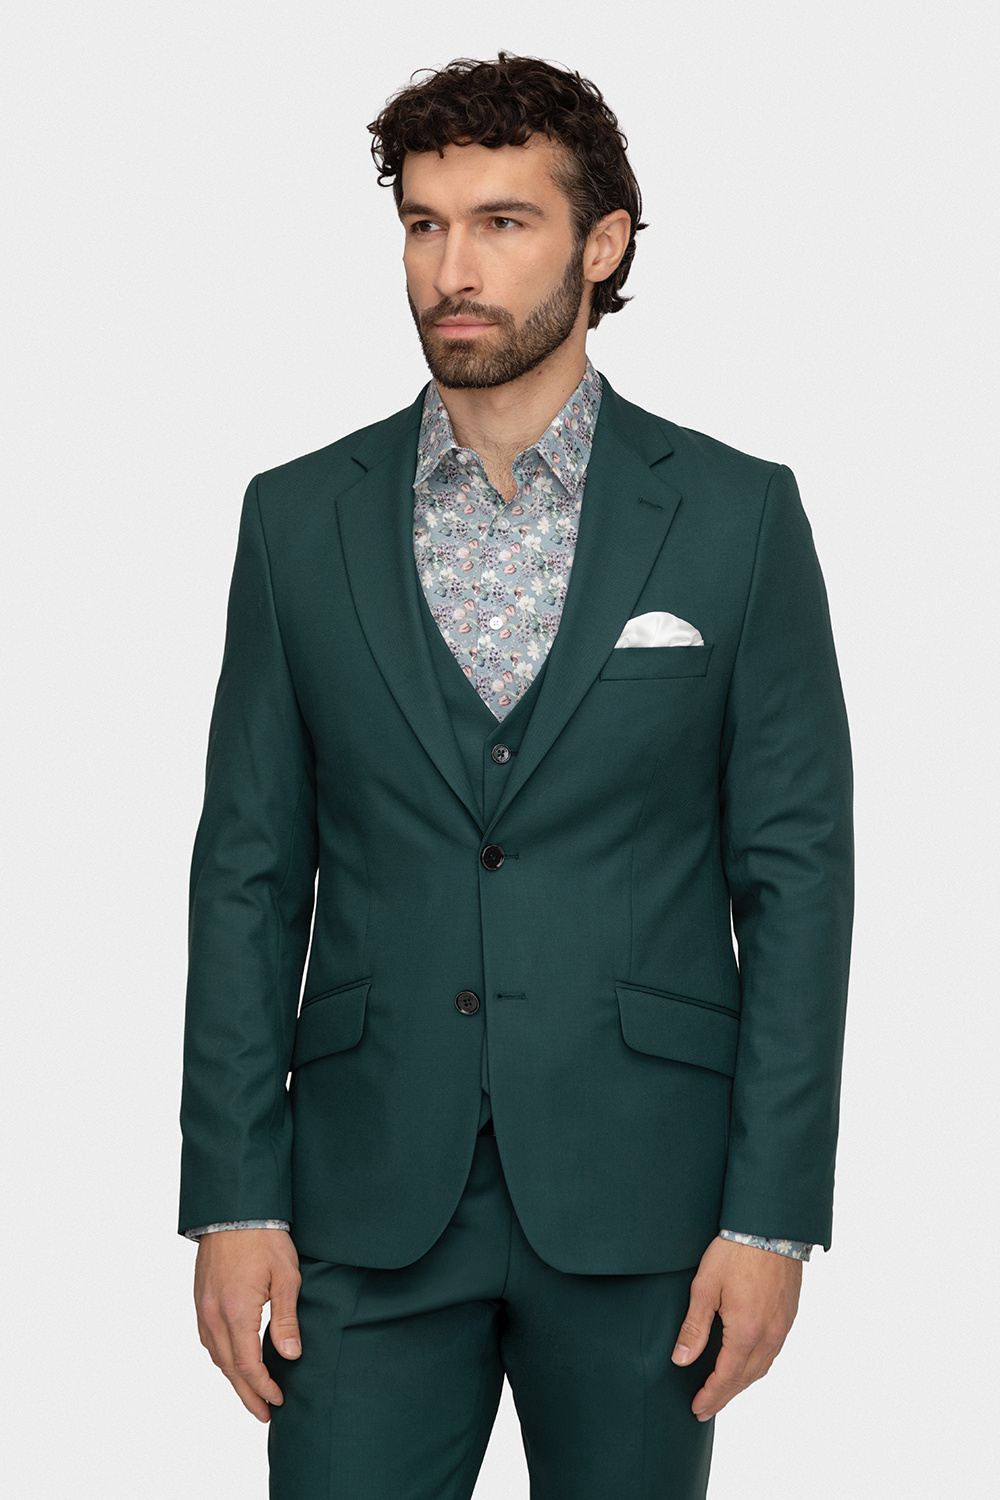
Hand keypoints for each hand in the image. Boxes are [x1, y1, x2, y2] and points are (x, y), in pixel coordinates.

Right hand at [193, 1228, 301, 1421]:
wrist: (234, 1209)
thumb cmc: (264, 1239)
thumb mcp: (286, 1276)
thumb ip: (287, 1318)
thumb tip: (290, 1354)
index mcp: (236, 1312)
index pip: (247, 1365)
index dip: (263, 1387)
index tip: (278, 1400)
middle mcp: (213, 1315)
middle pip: (228, 1368)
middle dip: (247, 1394)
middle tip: (264, 1414)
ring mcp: (203, 1308)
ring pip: (215, 1356)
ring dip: (233, 1378)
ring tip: (251, 1393)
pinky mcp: (200, 1300)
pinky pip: (208, 1339)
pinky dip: (221, 1357)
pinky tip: (233, 1361)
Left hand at [671, 1234, 801, 1420]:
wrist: (770, 1225)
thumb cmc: (735, 1251)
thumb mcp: (705, 1286)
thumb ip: (695, 1327)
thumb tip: (681, 1360)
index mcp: (746, 1331)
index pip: (727, 1376)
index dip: (710, 1394)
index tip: (697, 1407)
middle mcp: (769, 1335)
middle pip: (746, 1378)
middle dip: (724, 1395)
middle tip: (706, 1408)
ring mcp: (782, 1326)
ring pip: (762, 1367)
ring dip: (742, 1384)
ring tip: (723, 1391)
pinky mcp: (788, 1315)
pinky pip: (773, 1352)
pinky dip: (757, 1366)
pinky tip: (747, 1364)